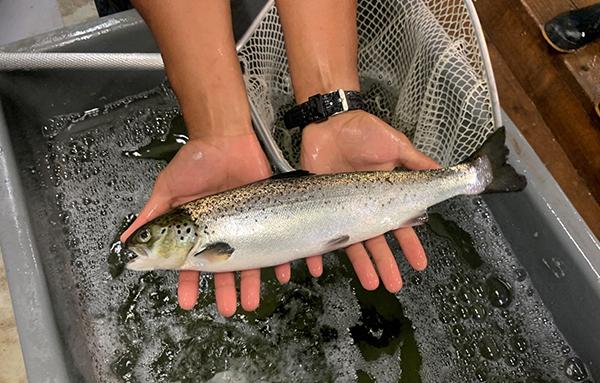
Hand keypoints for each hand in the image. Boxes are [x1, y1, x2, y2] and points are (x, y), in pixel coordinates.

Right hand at [120, 132, 276, 315]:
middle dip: (225, 290)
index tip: (188, 303)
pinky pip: (276, 239)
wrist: (225, 136)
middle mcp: (220, 230)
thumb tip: (127, 241)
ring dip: (252, 282)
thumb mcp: (168, 188)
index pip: (190, 262)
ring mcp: (245, 223)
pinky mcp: (266, 212)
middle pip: (223, 267)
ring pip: (250, 259)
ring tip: (253, 302)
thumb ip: (151, 215)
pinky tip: (284, 273)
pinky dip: (281, 258)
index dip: (188, 283)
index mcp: (195, 229)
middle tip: (230, 309)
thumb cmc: (194, 160)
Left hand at [300, 110, 439, 291]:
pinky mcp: (316, 205)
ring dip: (360, 265)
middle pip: (375, 240)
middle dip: (386, 263)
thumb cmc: (363, 131)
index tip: (419, 263)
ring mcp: (339, 208)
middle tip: (393, 284)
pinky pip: (314, 233)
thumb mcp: (395, 144)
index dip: (409, 244)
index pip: (399, 224)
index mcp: (383, 194)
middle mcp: (362, 206)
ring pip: (349, 243)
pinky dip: (314, 252)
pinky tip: (316, 268)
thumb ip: (416, 162)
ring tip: (370, 284)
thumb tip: (445, 173)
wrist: (329, 120)